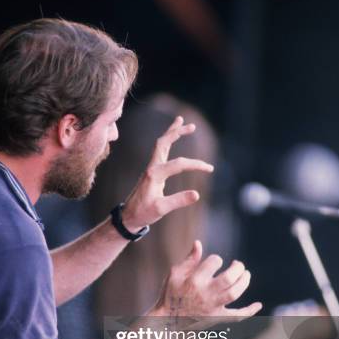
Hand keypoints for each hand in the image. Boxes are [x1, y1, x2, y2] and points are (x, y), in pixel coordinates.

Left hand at [121, 116, 213, 230]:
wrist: (128, 217)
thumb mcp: (161, 210)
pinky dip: (168, 142)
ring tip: (181, 121)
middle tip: (192, 125)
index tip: (210, 169)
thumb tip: (197, 194)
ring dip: (171, 132)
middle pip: (164, 142)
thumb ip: (178, 201)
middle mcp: (152, 167)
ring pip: (161, 144)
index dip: (195, 165)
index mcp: (154, 175)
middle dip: (177, 132)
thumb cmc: (143, 213)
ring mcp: (151, 168)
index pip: (179, 164)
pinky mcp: (151, 171)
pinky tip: (172, 139)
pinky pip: (160, 151)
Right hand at [154, 240, 261, 319]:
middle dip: (237, 268)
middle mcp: (205, 293)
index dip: (217, 259)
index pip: (214, 262)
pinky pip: (236, 316)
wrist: (167, 319)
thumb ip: (189, 259)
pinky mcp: (217, 318)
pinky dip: (249, 311)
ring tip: (246, 274)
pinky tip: (258, 304)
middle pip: (228, 278)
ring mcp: (212, 306)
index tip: (215, 262)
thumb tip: (198, 243)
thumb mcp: (175, 273)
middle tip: (238, 265)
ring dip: (244, 282)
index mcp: (194, 280)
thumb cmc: (170, 293)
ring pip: (234, 293)